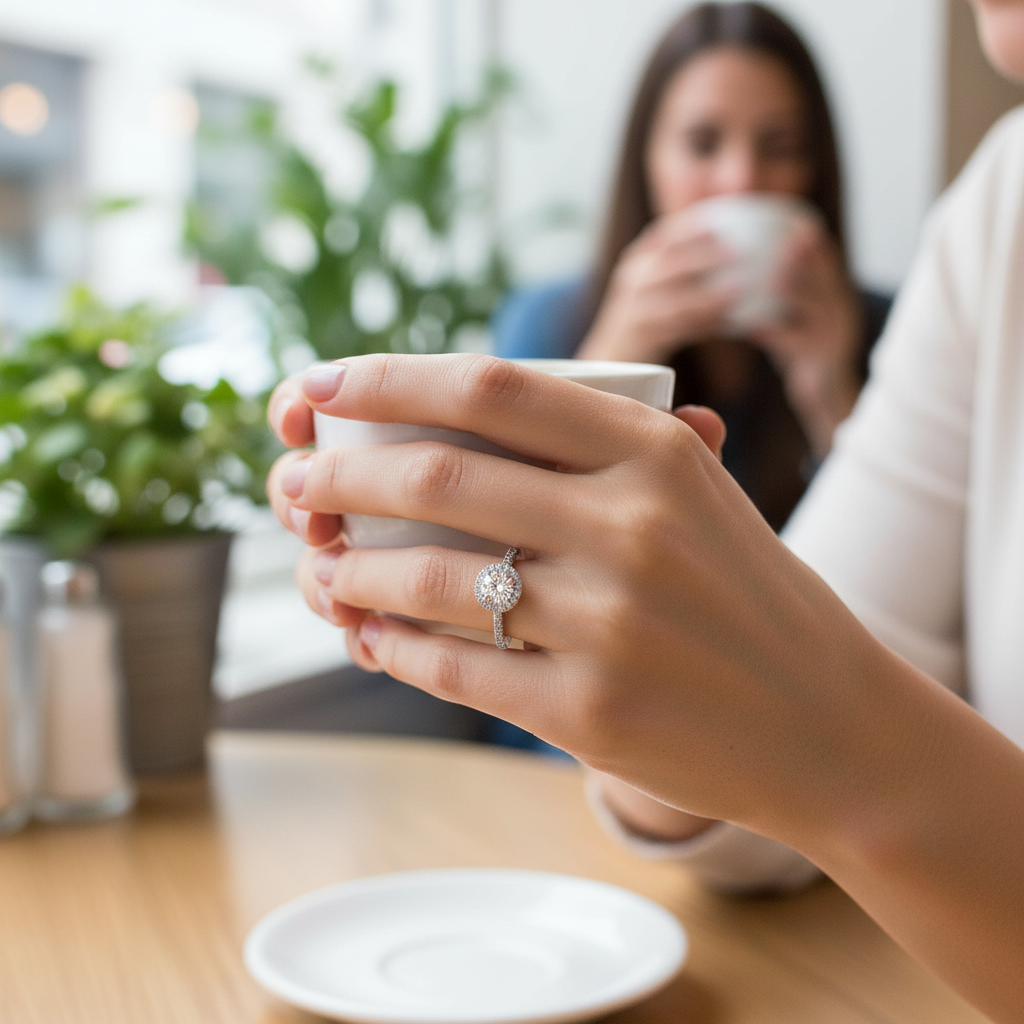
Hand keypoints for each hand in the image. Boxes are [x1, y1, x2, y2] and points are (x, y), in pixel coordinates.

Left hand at [266, 354, 881, 838]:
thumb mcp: (698, 496)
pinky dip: (391, 646)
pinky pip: (453, 667)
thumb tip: (450, 431)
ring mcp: (609, 622)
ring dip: (350, 571)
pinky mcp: (589, 711)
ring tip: (320, 568)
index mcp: (654, 451)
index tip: (316, 385)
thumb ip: (598, 452)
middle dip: (340, 475)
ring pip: (429, 577)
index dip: (384, 379)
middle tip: (297, 483)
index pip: (488, 387)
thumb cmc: (747, 595)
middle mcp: (630, 525)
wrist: (831, 723)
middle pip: (438, 475)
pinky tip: (367, 635)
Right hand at [577, 211, 737, 363]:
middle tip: (735, 252)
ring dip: (706, 297)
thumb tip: (734, 244)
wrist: (615, 354)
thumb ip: (688, 262)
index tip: (720, 221)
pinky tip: (727, 323)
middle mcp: (634, 281)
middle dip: (700, 256)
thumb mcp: (659, 281)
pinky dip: (703, 326)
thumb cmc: (649, 314)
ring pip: (673, 303)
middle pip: (666, 265)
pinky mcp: (643, 338)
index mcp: (640, 259)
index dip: (690, 228)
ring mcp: (636, 311)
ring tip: (736, 292)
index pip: (663, 237)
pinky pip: (677, 331)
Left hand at [751, 221, 864, 457]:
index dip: (807, 238)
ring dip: (795, 291)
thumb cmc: (799, 349)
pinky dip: (777, 333)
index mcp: (833, 293)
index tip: (784, 219)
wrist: (823, 396)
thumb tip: (738, 259)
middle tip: (780, 242)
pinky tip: (753, 327)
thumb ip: (777, 288)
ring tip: (770, 279)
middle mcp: (841, 310)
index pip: (825, 258)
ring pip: (819, 308)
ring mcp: (836, 337)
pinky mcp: (824, 362)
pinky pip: (800, 344)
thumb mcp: (792, 313)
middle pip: (827, 277)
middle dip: (806, 258)